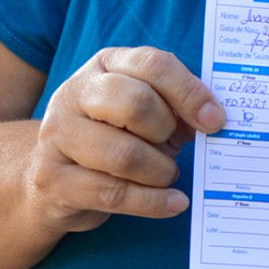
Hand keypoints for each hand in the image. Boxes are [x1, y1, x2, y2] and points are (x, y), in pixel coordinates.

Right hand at [23, 47, 224, 233]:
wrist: (57, 177)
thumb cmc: (118, 136)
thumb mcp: (148, 112)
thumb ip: (177, 107)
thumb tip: (213, 120)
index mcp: (106, 65)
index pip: (152, 64)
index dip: (189, 92)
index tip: (216, 121)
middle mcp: (74, 93)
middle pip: (134, 103)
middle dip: (166, 131)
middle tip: (175, 146)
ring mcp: (58, 135)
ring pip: (124, 155)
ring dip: (160, 171)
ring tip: (167, 175)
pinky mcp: (53, 179)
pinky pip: (113, 194)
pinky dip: (153, 202)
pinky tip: (174, 203)